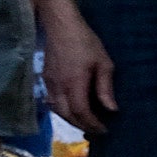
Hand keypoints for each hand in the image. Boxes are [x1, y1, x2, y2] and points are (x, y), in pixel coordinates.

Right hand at [39, 9, 116, 132]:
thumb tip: (111, 109)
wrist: (60, 26)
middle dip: (82, 125)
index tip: (104, 130)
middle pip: (67, 115)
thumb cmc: (85, 42)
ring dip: (71, 119)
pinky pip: (52, 101)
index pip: (81, 112)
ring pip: (57, 110)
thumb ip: (105, 88)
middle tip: (96, 130)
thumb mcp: (103, 63)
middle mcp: (58, 87)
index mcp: (74, 83)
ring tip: (86, 122)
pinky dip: (62, 110)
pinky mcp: (45, 78)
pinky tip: (73, 109)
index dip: (92, 124)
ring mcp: (49, 83)